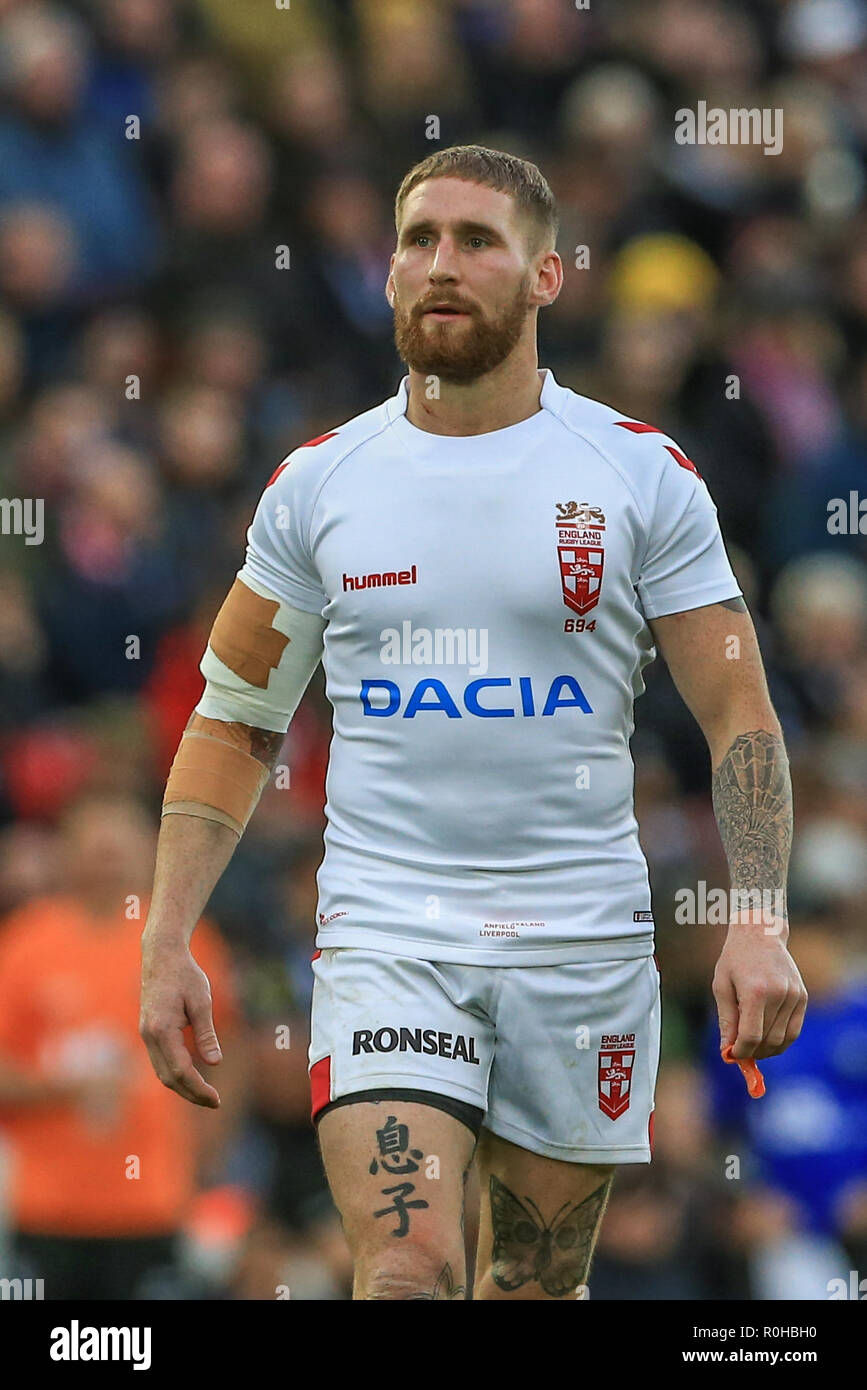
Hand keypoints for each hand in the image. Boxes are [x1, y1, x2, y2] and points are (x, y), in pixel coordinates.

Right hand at [140, 939, 221, 1106]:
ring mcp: (145, 1035)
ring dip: (182, 1087)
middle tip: (215, 1102)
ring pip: (162, 1072)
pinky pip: (160, 1061)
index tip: (216, 1099)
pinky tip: (192, 1076)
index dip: (199, 1089)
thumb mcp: (202, 1001)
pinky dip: (175, 1074)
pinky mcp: (148, 1032)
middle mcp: (149, 1036)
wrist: (161, 955)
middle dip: (191, 1094)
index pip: (181, 1070)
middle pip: (168, 1078)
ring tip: (206, 1095)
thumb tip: (215, 1062)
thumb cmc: (185, 974)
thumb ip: (206, 1033)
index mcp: (162, 1030)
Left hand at [713, 917, 806, 1059]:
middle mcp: (779, 994)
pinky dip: (782, 1041)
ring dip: (767, 1050)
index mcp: (755, 991)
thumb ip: (726, 1020)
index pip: (751, 1036)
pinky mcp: (802, 996)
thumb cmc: (735, 958)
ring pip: (783, 1039)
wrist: (761, 932)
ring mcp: (794, 995)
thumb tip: (728, 1052)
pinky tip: (768, 1040)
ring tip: (752, 1047)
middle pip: (768, 1040)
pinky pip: (795, 1030)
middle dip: (753, 1052)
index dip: (741, 1051)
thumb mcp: (721, 985)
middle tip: (740, 1053)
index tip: (732, 1055)